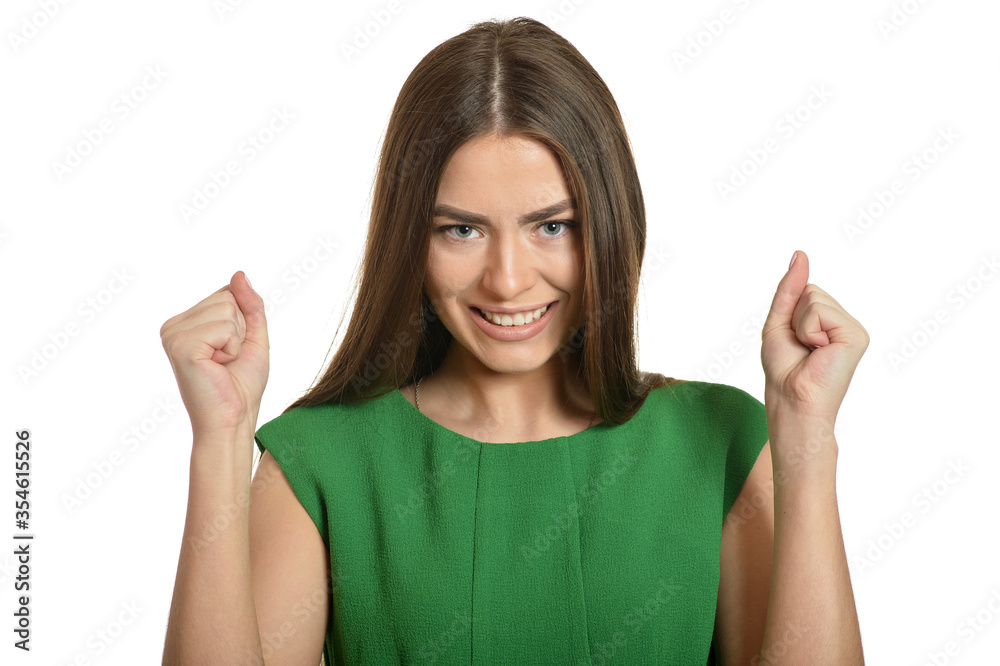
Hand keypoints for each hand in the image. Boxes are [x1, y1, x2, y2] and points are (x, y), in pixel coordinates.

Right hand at [160, 271, 269, 436]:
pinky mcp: (181, 345)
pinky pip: (224, 326)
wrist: (233, 419)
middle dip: (240, 330)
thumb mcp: (253, 336)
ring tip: (221, 364)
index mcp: (186, 322)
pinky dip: (232, 347)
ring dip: (237, 340)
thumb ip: (249, 304)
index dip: (243, 323)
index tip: (230, 350)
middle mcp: (174, 325)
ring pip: (228, 309)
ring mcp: (173, 334)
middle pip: (228, 298)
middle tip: (227, 360)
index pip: (227, 294)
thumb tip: (239, 274)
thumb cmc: (241, 384)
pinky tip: (217, 366)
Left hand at [760, 251, 868, 425]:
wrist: (791, 399)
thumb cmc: (784, 368)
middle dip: (794, 317)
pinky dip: (808, 330)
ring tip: (810, 350)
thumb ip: (790, 288)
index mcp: (829, 321)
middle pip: (810, 290)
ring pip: (813, 298)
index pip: (805, 289)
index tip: (794, 340)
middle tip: (801, 347)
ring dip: (800, 325)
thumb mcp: (779, 321)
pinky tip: (819, 351)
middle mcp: (845, 322)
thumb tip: (800, 254)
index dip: (789, 312)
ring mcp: (853, 328)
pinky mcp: (856, 335)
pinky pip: (819, 312)